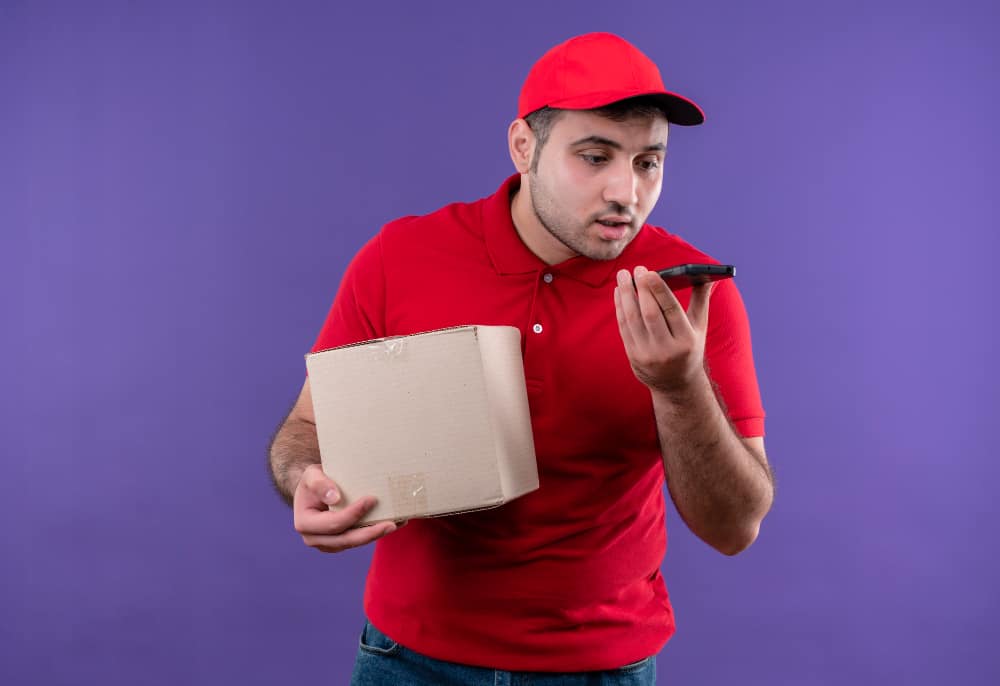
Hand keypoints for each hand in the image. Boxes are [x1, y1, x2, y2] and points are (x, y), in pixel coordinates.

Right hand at [293, 464, 401, 552]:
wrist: (314, 490)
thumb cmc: (314, 480)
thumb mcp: (312, 475)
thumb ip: (320, 484)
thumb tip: (336, 498)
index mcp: (305, 523)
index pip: (333, 523)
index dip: (353, 514)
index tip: (371, 499)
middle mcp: (315, 539)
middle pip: (346, 540)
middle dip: (370, 532)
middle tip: (392, 523)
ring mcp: (329, 543)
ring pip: (356, 543)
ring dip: (377, 534)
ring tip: (397, 523)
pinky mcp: (341, 542)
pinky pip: (360, 540)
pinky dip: (376, 532)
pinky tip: (394, 523)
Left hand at [613, 266, 712, 393]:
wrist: (675, 384)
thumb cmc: (688, 348)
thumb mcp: (698, 328)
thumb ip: (701, 301)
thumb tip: (707, 275)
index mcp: (686, 340)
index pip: (671, 311)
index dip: (658, 290)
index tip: (648, 272)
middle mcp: (667, 350)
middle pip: (650, 314)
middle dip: (641, 289)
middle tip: (635, 269)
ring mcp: (648, 355)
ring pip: (633, 320)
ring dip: (626, 295)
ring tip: (623, 276)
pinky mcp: (633, 356)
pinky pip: (624, 328)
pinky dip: (620, 308)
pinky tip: (619, 293)